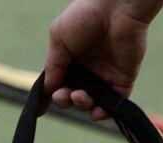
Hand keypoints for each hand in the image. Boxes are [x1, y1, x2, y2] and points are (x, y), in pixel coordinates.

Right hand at [42, 0, 162, 119]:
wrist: (115, 10)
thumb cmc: (84, 17)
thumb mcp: (59, 39)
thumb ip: (54, 65)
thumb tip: (48, 89)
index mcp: (68, 59)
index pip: (56, 83)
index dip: (48, 97)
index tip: (40, 110)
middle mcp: (86, 71)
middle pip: (72, 96)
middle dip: (65, 100)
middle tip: (65, 95)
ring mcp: (104, 77)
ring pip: (91, 103)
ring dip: (82, 105)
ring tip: (80, 96)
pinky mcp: (122, 82)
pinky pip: (113, 104)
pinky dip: (103, 112)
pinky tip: (96, 111)